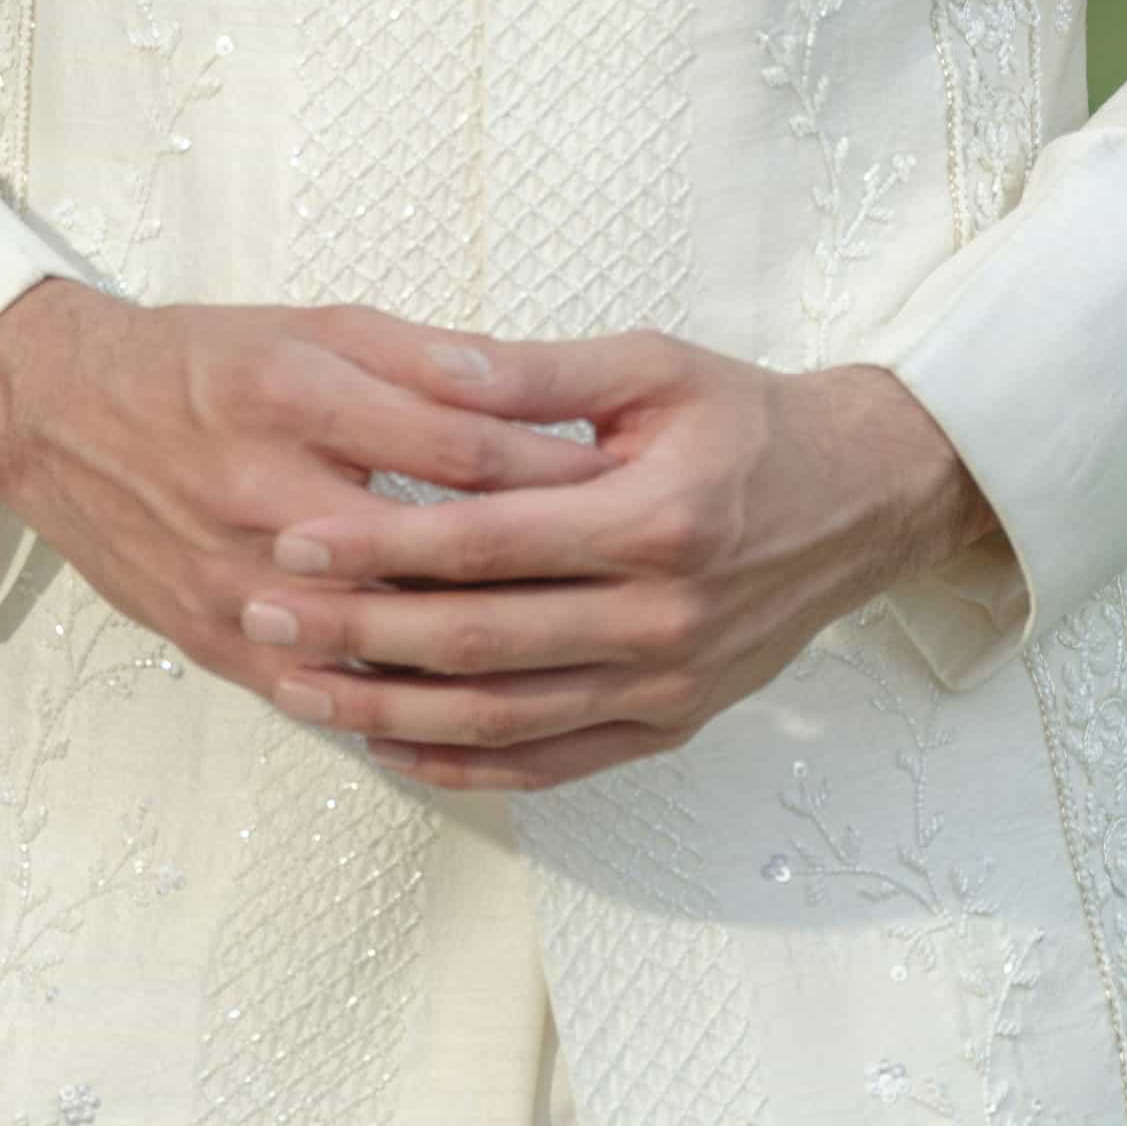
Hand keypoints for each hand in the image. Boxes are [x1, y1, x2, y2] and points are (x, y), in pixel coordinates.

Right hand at [0, 280, 612, 701]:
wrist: (65, 420)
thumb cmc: (206, 361)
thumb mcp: (315, 325)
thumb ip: (421, 358)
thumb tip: (525, 384)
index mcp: (297, 398)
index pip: (455, 445)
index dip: (548, 466)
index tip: (622, 477)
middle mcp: (265, 495)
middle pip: (428, 553)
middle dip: (534, 566)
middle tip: (620, 573)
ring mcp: (238, 583)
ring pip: (381, 638)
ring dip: (476, 646)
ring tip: (565, 643)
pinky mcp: (216, 642)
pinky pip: (326, 690)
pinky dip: (399, 698)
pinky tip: (470, 699)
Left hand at [230, 327, 1004, 789]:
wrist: (861, 497)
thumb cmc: (747, 417)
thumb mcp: (654, 364)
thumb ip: (538, 373)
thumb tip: (436, 368)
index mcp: (652, 517)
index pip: (485, 542)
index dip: (381, 544)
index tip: (293, 537)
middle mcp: (661, 616)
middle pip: (480, 641)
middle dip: (358, 632)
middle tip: (265, 618)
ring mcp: (667, 684)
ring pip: (504, 718)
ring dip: (392, 711)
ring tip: (302, 691)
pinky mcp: (672, 725)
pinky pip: (554, 762)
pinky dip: (468, 761)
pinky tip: (397, 746)